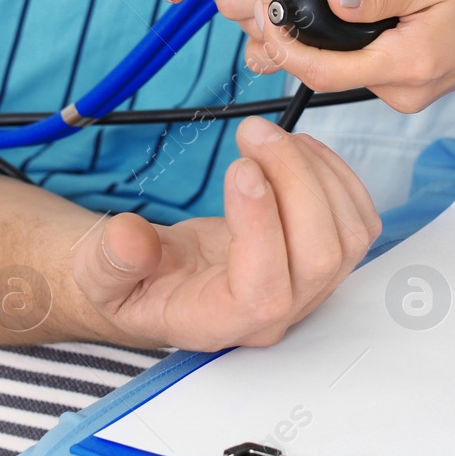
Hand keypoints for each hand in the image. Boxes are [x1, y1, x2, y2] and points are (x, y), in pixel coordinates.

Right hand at [72, 116, 380, 350]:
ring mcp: (305, 290)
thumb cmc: (129, 279)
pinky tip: (300, 147)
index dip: (262, 227)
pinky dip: (337, 176)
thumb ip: (111, 260)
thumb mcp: (97, 273)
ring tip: (270, 136)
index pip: (262, 290)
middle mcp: (272, 315)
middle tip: (255, 134)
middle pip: (319, 258)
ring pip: (347, 237)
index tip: (240, 168)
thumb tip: (130, 237)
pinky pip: (356, 221)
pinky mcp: (321, 260)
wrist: (151, 279)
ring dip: (317, 174)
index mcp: (217, 322)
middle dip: (296, 183)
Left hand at [242, 0, 454, 112]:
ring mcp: (410, 94)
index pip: (321, 73)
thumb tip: (330, 0)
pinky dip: (354, 44)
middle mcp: (405, 92)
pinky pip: (368, 67)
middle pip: (328, 74)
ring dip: (329, 39)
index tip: (265, 13)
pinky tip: (359, 15)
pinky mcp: (413, 87)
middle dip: (301, 38)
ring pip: (347, 70)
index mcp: (407, 65)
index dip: (284, 46)